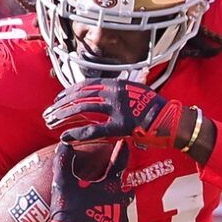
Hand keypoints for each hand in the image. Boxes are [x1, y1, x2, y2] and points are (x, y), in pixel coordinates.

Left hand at [42, 81, 191, 150]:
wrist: (174, 121)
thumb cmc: (156, 111)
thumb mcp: (136, 94)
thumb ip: (120, 92)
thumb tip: (106, 94)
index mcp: (118, 84)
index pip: (87, 85)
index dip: (69, 91)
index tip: (57, 98)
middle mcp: (116, 92)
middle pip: (81, 95)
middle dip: (61, 105)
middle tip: (47, 113)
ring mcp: (119, 109)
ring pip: (83, 109)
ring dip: (63, 116)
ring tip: (50, 123)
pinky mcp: (122, 126)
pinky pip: (95, 129)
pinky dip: (77, 133)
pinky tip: (64, 137)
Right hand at [46, 141, 130, 221]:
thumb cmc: (68, 209)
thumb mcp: (62, 182)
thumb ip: (63, 161)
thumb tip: (65, 144)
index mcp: (110, 186)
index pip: (120, 163)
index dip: (121, 151)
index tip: (123, 144)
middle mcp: (120, 200)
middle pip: (124, 186)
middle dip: (119, 182)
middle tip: (109, 181)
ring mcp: (120, 218)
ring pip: (122, 205)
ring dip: (114, 202)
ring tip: (103, 203)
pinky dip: (111, 220)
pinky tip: (101, 220)